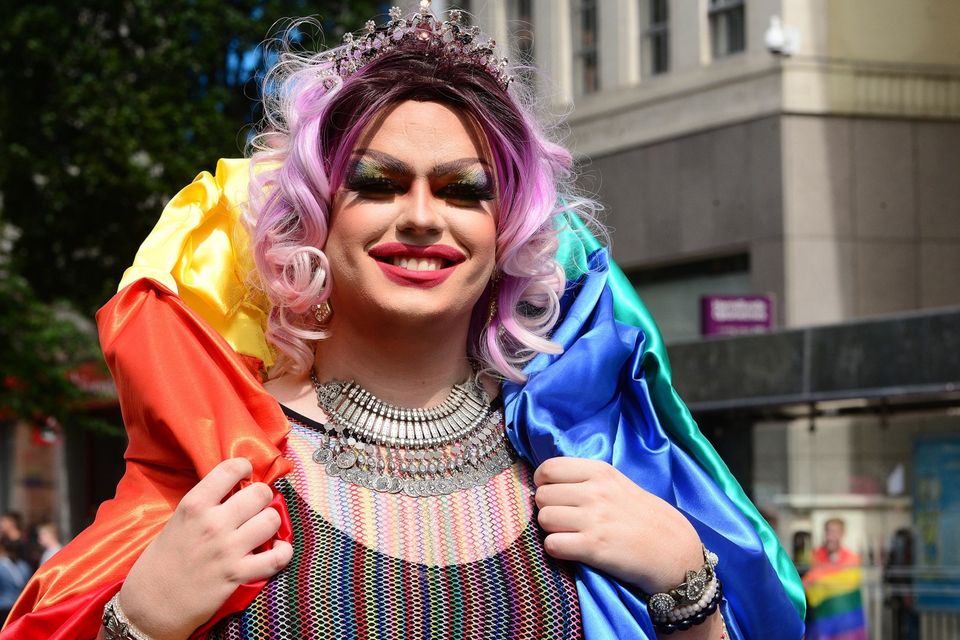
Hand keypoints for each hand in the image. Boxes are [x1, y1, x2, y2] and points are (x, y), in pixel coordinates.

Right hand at [117, 458, 292, 639]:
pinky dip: (283, 553)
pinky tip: (277, 551)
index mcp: (193, 506)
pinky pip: (277, 558)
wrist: (149, 607)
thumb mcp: (176, 522)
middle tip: (255, 506)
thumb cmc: (158, 563)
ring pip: (272, 519)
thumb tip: (232, 490)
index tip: (246, 474)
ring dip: (270, 522)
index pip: (230, 469)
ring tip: (262, 528)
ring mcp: (228, 549)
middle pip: (259, 493)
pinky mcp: (238, 575)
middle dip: (262, 497)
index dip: (244, 468)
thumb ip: (204, 506)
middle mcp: (213, 523)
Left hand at [534, 457, 703, 594]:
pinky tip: (572, 550)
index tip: (554, 496)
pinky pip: (552, 544)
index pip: (549, 469)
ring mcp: (595, 519)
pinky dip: (557, 549)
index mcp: (600, 472)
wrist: (672, 549)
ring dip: (551, 530)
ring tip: (570, 534)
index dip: (544, 484)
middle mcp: (595, 492)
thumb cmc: (641, 516)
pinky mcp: (594, 547)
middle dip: (548, 509)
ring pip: (544, 519)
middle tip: (565, 519)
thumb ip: (586, 479)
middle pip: (542, 496)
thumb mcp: (617, 484)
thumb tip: (546, 481)